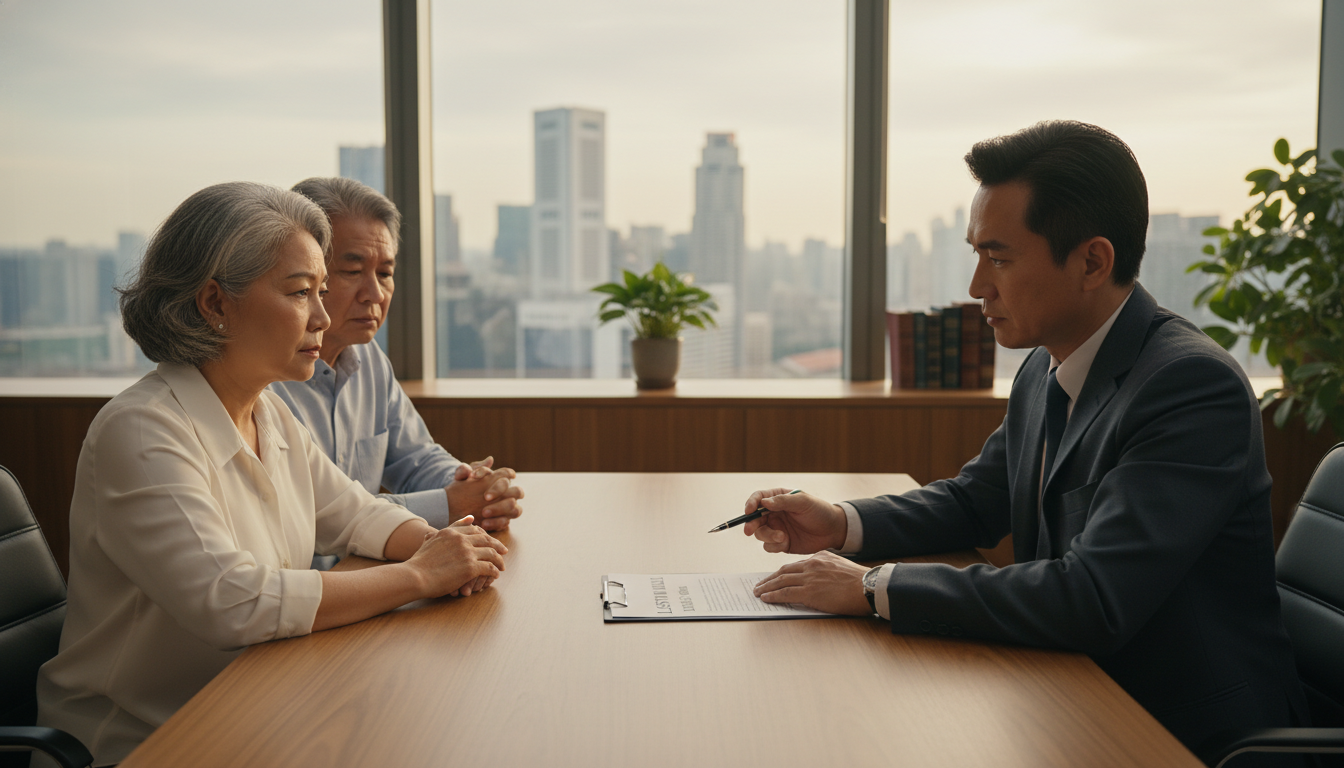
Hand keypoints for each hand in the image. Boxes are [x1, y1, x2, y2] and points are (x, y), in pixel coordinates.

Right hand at [406, 516, 506, 597]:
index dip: (484, 535)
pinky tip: (496, 575)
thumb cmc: (418, 563)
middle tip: (504, 551)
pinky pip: (489, 567)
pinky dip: (494, 571)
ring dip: (499, 560)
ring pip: (491, 553)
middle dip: (497, 545)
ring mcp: (466, 552)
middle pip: (486, 539)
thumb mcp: (427, 543)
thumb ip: (435, 534)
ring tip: (502, 566)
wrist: (414, 576)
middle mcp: (460, 539)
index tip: (490, 540)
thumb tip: (433, 531)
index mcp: (451, 532)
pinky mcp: (470, 567)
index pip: (474, 529)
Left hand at [447, 457, 524, 531]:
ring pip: (515, 509)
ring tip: (484, 512)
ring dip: (500, 509)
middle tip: (485, 497)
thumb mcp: (461, 476)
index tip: (478, 477)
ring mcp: (508, 508)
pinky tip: (483, 523)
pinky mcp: (503, 521)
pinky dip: (495, 523)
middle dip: (501, 492)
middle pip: (517, 491)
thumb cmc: (462, 486)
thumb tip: (489, 460)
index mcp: (500, 479)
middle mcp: (508, 493)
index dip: (500, 475)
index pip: (507, 474)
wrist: (454, 504)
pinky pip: (506, 523)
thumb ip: (468, 468)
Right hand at [741, 487, 846, 553]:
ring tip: (782, 537)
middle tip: (750, 530)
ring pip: (760, 534)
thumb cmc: (820, 511)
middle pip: (754, 518)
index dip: (751, 504)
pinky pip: (769, 546)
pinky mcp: (781, 543)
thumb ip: (783, 501)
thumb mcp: (803, 502)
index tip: (749, 510)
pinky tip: (786, 542)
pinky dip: (774, 546)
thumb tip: (763, 502)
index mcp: (778, 498)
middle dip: (751, 524)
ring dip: (767, 536)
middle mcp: (774, 513)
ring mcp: (776, 528)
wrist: (833, 530)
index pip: (758, 498)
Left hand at [752, 551, 871, 615]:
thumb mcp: (840, 567)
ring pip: (781, 581)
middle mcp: (812, 565)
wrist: (868, 587)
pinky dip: (773, 595)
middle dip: (769, 578)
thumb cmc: (859, 582)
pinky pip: (786, 593)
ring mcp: (810, 578)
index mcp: (819, 557)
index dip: (781, 572)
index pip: (795, 565)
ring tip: (758, 592)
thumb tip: (817, 579)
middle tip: (759, 584)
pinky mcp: (810, 592)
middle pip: (784, 571)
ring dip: (767, 587)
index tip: (774, 577)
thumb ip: (826, 569)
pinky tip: (766, 598)